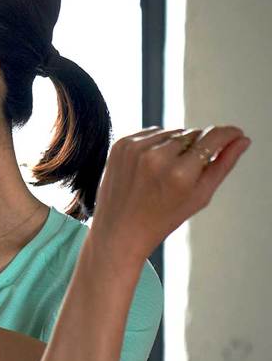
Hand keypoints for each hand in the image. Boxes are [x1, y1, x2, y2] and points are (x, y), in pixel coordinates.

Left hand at [90, 124, 251, 261]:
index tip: (236, 133)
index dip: (229, 134)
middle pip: (194, 134)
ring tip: (165, 173)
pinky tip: (150, 166)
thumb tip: (242, 140)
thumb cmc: (162, 218)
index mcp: (180, 174)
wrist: (118, 229)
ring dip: (177, 145)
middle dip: (197, 148)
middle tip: (185, 173)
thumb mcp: (200, 196)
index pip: (213, 138)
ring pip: (173, 131)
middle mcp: (156, 157)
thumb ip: (223, 165)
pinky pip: (152, 132)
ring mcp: (135, 149)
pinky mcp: (121, 144)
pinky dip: (157, 144)